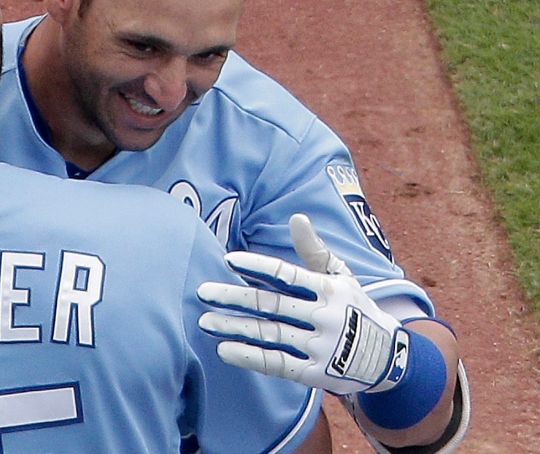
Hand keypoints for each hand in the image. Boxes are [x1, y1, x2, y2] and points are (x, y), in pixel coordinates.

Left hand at [196, 214, 410, 394]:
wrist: (389, 358)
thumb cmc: (354, 307)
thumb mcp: (342, 276)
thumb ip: (314, 250)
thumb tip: (296, 217)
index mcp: (330, 289)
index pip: (288, 275)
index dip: (258, 267)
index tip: (229, 260)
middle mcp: (325, 317)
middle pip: (272, 305)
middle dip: (234, 298)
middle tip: (202, 291)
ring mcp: (320, 347)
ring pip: (270, 334)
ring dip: (235, 327)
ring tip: (205, 321)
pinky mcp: (316, 373)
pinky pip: (277, 364)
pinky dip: (250, 358)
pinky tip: (224, 349)